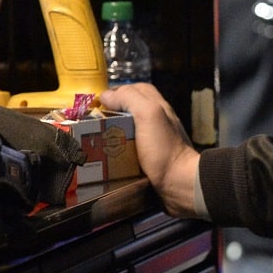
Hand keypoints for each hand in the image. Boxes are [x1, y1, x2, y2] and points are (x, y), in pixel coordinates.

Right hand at [98, 83, 203, 218]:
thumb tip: (107, 95)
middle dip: (111, 112)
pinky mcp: (147, 158)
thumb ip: (131, 99)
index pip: (136, 89)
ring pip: (127, 129)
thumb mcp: (149, 115)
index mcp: (158, 107)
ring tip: (93, 138)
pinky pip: (128, 148)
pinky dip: (116, 149)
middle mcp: (157, 121)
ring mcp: (153, 140)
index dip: (117, 92)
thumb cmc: (165, 148)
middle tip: (92, 121)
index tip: (98, 102)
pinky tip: (105, 154)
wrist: (179, 183)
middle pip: (130, 109)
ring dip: (111, 132)